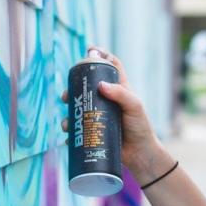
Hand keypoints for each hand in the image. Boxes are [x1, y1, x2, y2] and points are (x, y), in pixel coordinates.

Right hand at [61, 47, 163, 175]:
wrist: (140, 155)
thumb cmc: (140, 127)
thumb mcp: (134, 107)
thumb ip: (121, 94)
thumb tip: (101, 86)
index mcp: (119, 89)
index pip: (111, 66)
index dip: (101, 56)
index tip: (89, 50)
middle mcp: (107, 100)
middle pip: (86, 87)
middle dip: (72, 89)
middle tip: (65, 96)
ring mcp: (100, 116)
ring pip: (78, 109)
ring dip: (68, 114)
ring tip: (67, 123)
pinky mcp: (95, 131)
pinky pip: (78, 130)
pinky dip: (70, 133)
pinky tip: (66, 136)